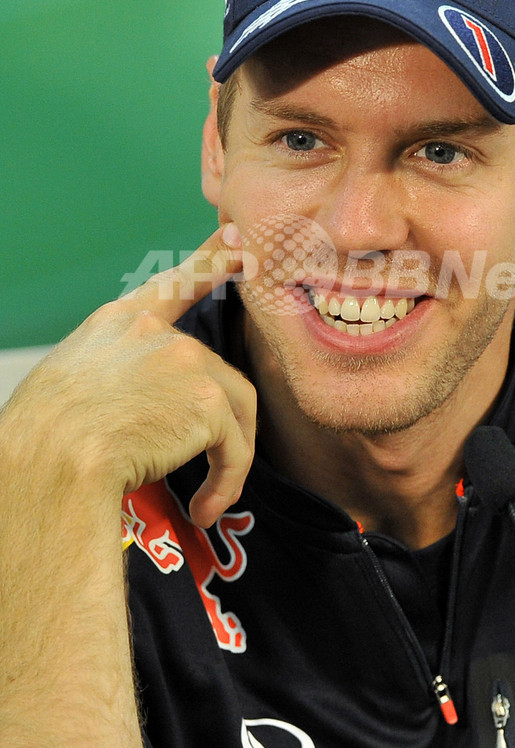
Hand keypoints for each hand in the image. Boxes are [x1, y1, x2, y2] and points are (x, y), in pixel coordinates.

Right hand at [2, 224, 253, 526]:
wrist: (49, 461)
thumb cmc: (43, 440)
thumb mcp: (71, 383)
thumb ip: (117, 373)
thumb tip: (141, 406)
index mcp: (118, 321)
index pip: (178, 281)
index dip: (213, 260)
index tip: (239, 240)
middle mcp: (155, 331)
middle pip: (215, 372)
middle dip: (216, 425)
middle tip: (211, 468)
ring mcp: (185, 360)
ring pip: (233, 410)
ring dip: (226, 459)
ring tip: (208, 498)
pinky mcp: (207, 399)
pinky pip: (235, 446)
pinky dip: (227, 480)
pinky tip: (207, 507)